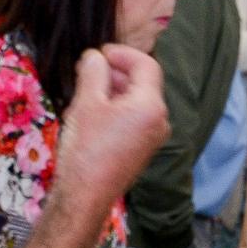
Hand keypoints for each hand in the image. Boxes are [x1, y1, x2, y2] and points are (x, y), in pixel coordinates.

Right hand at [56, 44, 169, 204]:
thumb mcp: (86, 102)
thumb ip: (94, 72)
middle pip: (143, 83)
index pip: (146, 65)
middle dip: (117, 72)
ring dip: (114, 90)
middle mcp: (160, 120)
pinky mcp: (143, 149)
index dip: (123, 53)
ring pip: (137, 101)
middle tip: (89, 70)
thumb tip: (95, 57)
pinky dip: (117, 108)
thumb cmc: (86, 147)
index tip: (99, 52)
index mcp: (152, 105)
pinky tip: (94, 113)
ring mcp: (154, 137)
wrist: (85, 194)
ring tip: (87, 91)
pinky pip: (135, 119)